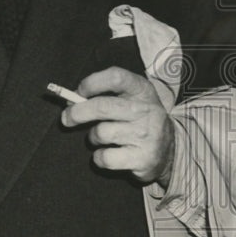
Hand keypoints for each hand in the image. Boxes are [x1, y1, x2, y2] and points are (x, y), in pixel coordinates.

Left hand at [61, 67, 174, 187]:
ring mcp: (147, 136)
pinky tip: (107, 154)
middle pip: (102, 107)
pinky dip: (99, 157)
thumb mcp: (130, 99)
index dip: (91, 83)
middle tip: (66, 118)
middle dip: (77, 113)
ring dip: (92, 137)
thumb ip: (104, 94)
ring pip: (100, 133)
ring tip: (102, 137)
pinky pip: (105, 157)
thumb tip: (70, 101)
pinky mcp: (143, 159)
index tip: (78, 93)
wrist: (169, 150)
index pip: (115, 77)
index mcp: (142, 90)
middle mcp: (147, 111)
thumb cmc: (137, 119)